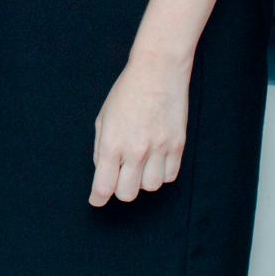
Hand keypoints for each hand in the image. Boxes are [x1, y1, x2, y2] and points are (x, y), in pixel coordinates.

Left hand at [90, 48, 188, 206]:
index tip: (96, 201)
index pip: (104, 185)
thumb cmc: (126, 94)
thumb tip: (102, 170)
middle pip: (127, 193)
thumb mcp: (103, 118)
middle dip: (119, 189)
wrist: (157, 74)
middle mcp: (135, 150)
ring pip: (151, 187)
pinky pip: (170, 176)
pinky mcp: (178, 147)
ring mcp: (159, 150)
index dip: (98, 198)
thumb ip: (101, 147)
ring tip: (139, 164)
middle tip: (118, 178)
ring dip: (142, 181)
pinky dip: (161, 173)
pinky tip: (155, 160)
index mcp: (112, 143)